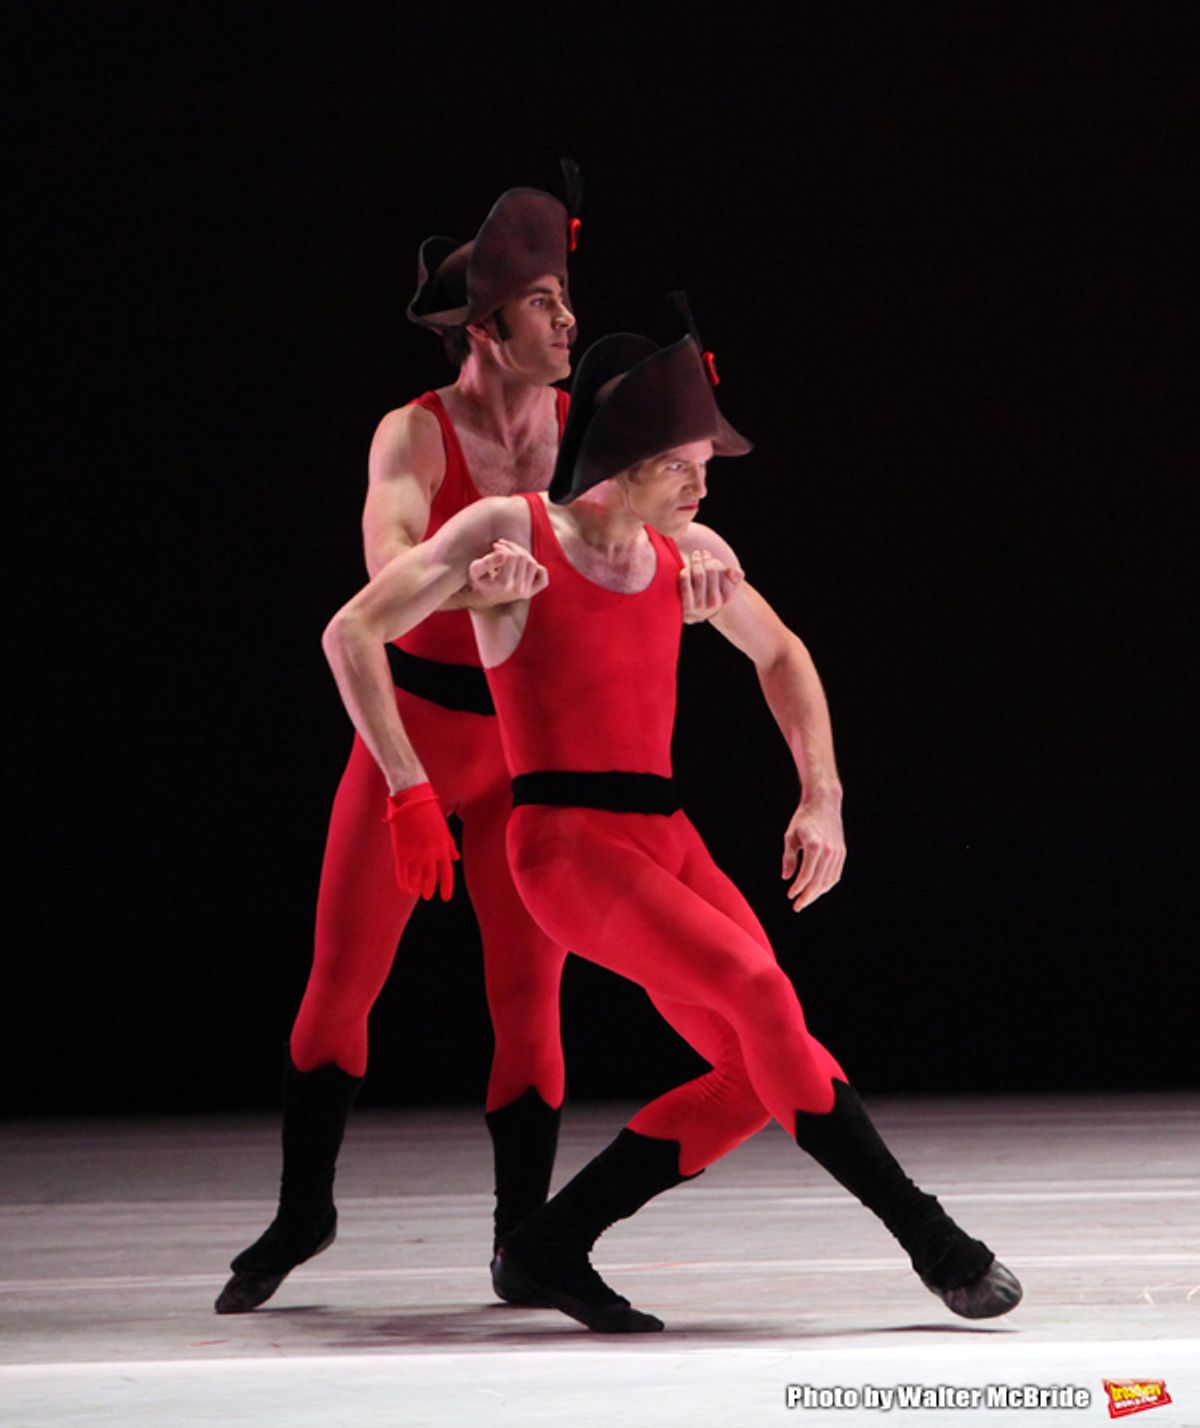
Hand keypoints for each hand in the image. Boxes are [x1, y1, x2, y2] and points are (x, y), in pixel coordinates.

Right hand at [384, 782, 458, 900]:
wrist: (411, 798)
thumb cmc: (429, 810)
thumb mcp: (443, 828)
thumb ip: (449, 845)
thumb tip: (455, 858)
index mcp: (442, 847)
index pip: (447, 874)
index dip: (446, 888)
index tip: (445, 898)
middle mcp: (430, 853)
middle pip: (431, 878)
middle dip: (430, 889)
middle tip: (428, 896)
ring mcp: (415, 853)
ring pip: (416, 878)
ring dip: (417, 888)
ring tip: (416, 894)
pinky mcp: (401, 851)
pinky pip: (402, 873)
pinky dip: (404, 883)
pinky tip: (405, 889)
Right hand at [465, 539, 548, 607]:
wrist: (484, 598)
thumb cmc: (480, 581)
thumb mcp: (476, 570)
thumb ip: (487, 561)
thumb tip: (503, 554)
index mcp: (504, 584)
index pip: (512, 556)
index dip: (504, 547)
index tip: (495, 547)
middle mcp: (518, 590)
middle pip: (523, 558)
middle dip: (512, 548)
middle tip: (502, 547)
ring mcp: (526, 592)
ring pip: (533, 564)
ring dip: (522, 554)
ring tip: (510, 554)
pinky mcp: (532, 592)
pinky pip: (543, 577)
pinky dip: (538, 568)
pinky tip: (524, 565)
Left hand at [680, 548, 743, 623]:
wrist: (694, 613)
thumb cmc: (711, 592)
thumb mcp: (725, 585)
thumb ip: (735, 577)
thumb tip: (738, 573)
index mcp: (726, 598)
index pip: (724, 573)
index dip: (716, 562)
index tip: (709, 556)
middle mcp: (715, 603)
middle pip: (711, 571)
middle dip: (706, 559)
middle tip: (700, 552)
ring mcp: (700, 607)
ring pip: (699, 575)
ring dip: (696, 562)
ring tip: (694, 556)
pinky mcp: (687, 609)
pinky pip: (686, 587)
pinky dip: (685, 575)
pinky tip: (684, 570)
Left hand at [782, 798, 845, 911]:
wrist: (824, 802)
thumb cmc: (803, 818)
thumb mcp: (790, 837)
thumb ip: (789, 858)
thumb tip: (787, 878)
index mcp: (814, 846)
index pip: (806, 876)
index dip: (798, 889)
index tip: (790, 896)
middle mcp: (828, 851)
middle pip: (818, 882)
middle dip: (807, 896)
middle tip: (797, 906)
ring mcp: (837, 853)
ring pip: (828, 881)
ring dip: (817, 893)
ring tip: (805, 899)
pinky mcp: (842, 853)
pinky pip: (835, 875)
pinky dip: (826, 884)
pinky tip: (817, 889)